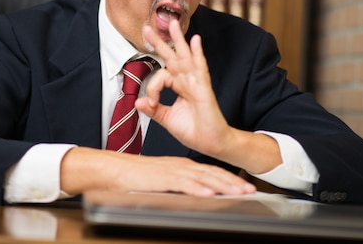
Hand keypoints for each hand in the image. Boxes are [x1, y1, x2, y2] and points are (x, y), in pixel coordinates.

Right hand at [60, 147, 255, 196]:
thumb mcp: (161, 181)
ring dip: (223, 184)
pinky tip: (211, 192)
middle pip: (212, 173)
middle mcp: (179, 166)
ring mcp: (172, 171)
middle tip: (250, 189)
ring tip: (239, 191)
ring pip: (203, 177)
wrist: (112, 170)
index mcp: (180, 166)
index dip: (228, 178)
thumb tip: (192, 196)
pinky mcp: (162, 178)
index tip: (242, 186)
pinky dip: (199, 187)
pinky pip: (184, 183)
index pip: (209, 172)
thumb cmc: (133, 177)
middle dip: (233, 182)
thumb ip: (176, 186)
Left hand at [136, 19, 281, 173]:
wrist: (212, 144)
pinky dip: (198, 53)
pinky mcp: (204, 89)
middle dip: (160, 42)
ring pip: (185, 57)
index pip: (161, 76)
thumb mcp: (167, 119)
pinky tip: (195, 40)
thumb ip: (153, 110)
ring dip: (178, 40)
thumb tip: (137, 101)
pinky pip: (201, 68)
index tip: (150, 103)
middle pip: (172, 57)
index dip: (152, 87)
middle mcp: (187, 81)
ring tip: (172, 23)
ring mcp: (197, 83)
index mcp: (179, 87)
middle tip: (147, 27)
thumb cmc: (194, 131)